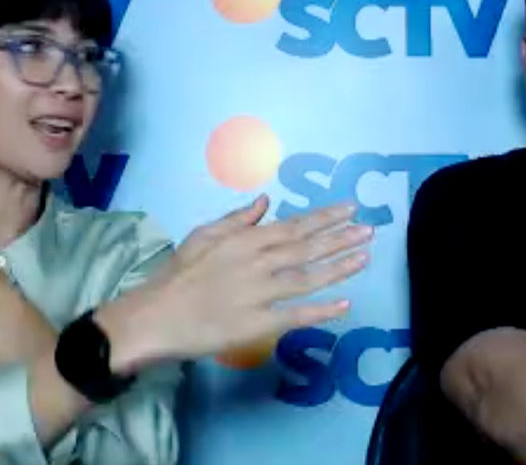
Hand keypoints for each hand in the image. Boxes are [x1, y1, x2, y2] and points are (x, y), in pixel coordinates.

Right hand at [95, 195, 372, 372]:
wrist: (156, 316)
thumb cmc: (178, 275)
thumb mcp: (204, 235)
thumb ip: (238, 219)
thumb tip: (266, 200)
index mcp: (245, 239)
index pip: (293, 225)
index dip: (324, 217)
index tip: (350, 208)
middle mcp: (257, 262)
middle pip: (306, 248)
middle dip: (340, 237)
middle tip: (369, 229)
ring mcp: (259, 294)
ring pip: (307, 277)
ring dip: (339, 267)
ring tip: (365, 256)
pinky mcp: (257, 324)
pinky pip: (295, 315)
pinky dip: (321, 310)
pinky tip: (345, 304)